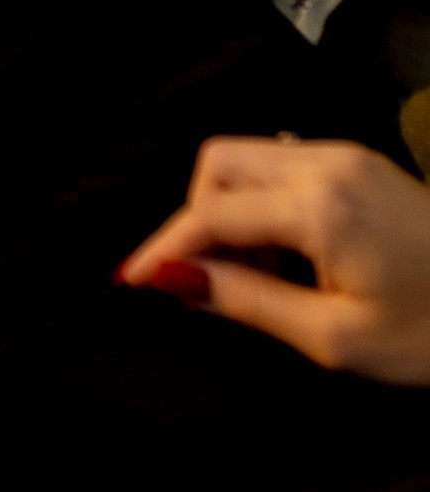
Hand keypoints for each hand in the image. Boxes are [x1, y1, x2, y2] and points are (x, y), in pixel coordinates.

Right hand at [119, 137, 429, 383]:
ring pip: (248, 156)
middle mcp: (327, 161)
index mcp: (320, 206)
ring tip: (259, 276)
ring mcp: (346, 154)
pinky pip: (283, 162)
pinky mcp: (360, 161)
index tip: (130, 282)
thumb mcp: (336, 338)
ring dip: (230, 208)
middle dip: (197, 217)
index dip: (164, 248)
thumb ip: (248, 301)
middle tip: (212, 282)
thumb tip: (174, 280)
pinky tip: (291, 256)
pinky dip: (264, 202)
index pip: (211, 213)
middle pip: (219, 162)